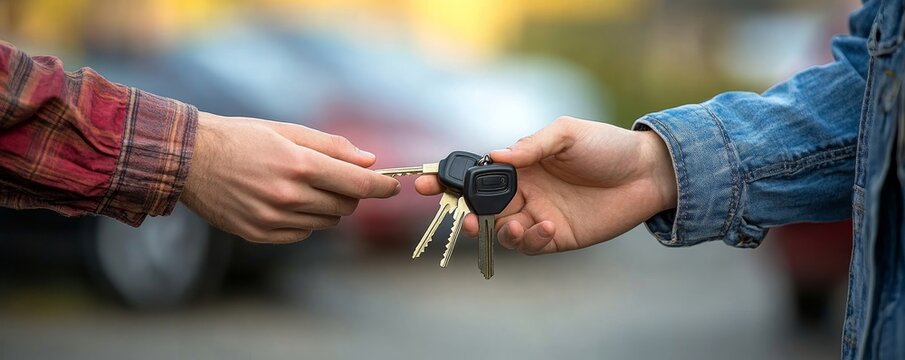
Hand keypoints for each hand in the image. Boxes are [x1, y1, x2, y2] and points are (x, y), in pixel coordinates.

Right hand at [181, 112, 399, 242]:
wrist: (190, 159)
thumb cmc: (242, 137)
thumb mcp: (288, 131)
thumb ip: (332, 147)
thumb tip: (369, 161)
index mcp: (299, 165)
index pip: (358, 184)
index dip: (382, 186)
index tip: (393, 186)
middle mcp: (288, 195)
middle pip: (346, 205)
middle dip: (350, 193)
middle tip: (337, 178)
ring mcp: (274, 219)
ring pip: (327, 221)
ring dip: (328, 206)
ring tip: (305, 186)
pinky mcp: (261, 234)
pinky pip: (302, 233)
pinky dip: (305, 220)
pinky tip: (287, 202)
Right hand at [415, 117, 676, 254]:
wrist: (647, 173)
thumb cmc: (606, 146)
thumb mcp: (567, 134)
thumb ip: (530, 147)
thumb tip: (495, 158)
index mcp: (521, 165)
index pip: (477, 174)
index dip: (449, 179)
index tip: (424, 183)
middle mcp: (524, 191)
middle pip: (481, 207)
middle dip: (464, 213)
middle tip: (461, 218)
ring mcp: (538, 215)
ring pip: (502, 230)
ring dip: (499, 232)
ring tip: (515, 225)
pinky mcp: (557, 237)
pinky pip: (531, 244)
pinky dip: (531, 240)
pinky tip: (548, 226)